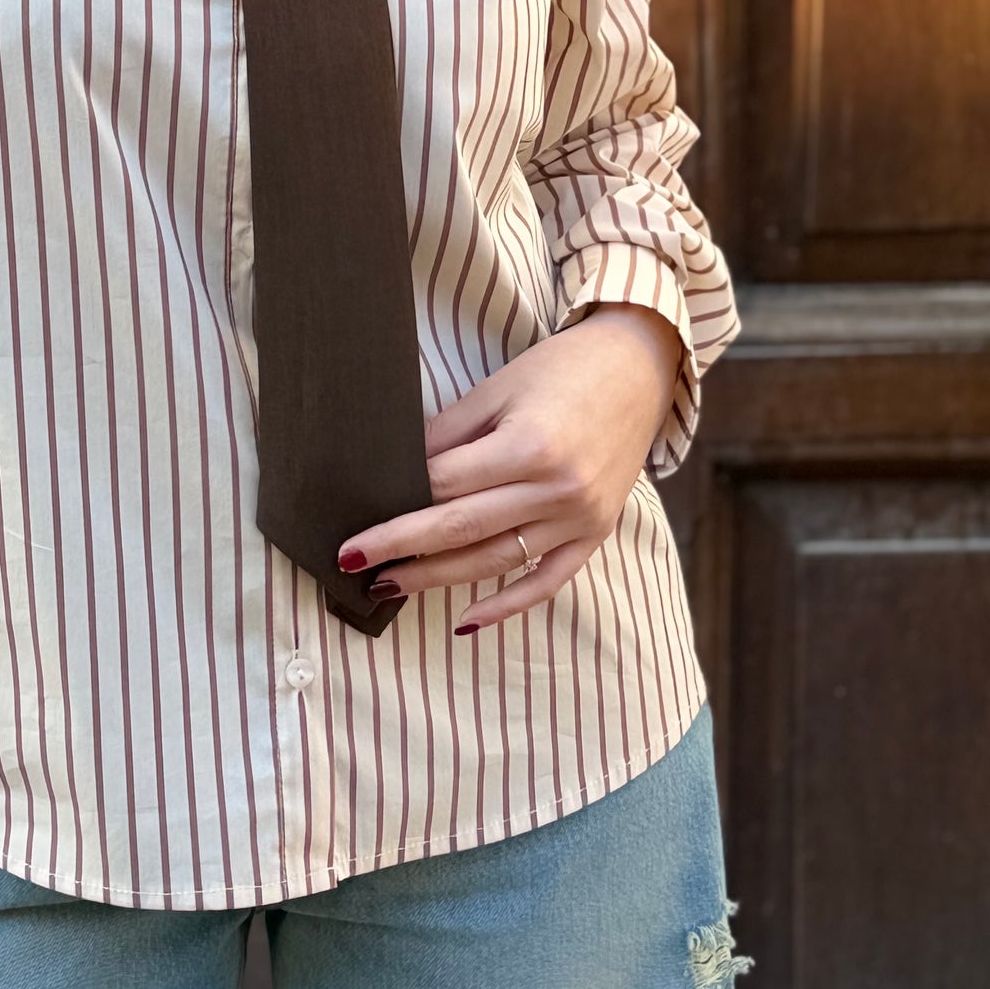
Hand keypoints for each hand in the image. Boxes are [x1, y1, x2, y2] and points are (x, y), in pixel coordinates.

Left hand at [337, 303, 682, 635]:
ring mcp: (579, 517)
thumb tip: (397, 469)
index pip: (444, 486)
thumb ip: (448, 433)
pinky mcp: (596, 533)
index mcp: (529, 446)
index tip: (357, 521)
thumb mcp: (497, 389)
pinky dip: (507, 605)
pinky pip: (547, 581)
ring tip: (389, 585)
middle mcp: (557, 489)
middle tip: (350, 560)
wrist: (638, 367)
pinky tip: (466, 620)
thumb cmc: (562, 369)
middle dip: (400, 548)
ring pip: (495, 560)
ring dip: (438, 579)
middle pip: (461, 528)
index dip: (396, 505)